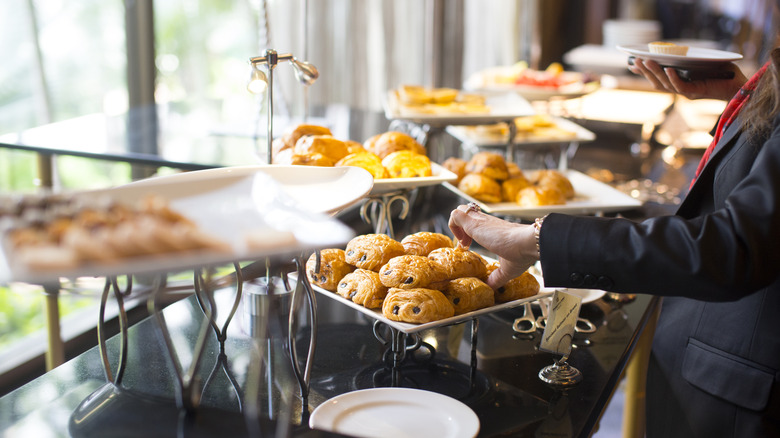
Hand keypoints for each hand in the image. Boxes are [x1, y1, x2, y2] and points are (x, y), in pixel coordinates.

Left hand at [448, 204, 537, 288]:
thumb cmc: (522, 253)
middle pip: (466, 212)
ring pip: (460, 210)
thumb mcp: (507, 269)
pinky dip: (453, 226)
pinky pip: (455, 215)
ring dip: (456, 227)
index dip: (467, 233)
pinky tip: (463, 242)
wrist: (527, 243)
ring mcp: (479, 220)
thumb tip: (491, 289)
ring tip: (464, 244)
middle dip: (460, 228)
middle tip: (465, 245)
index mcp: (492, 228)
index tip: (468, 247)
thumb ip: (497, 278)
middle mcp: (485, 221)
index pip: (475, 221)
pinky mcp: (474, 222)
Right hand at [629, 58, 746, 100]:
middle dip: (645, 72)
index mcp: (680, 83)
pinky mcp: (696, 92)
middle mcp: (681, 90)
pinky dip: (673, 78)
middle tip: (635, 61)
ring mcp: (687, 92)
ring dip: (655, 73)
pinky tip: (668, 69)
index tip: (632, 65)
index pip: (658, 79)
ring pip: (665, 85)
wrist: (740, 86)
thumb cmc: (723, 74)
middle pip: (657, 83)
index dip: (645, 73)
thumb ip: (689, 61)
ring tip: (647, 61)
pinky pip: (681, 86)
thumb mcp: (703, 64)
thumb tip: (675, 51)